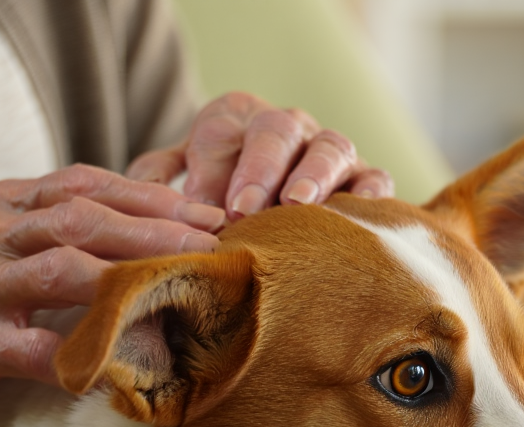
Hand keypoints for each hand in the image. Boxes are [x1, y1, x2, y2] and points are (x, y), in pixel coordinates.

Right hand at [0, 165, 225, 426]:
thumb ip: (33, 233)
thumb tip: (123, 232)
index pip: (78, 184)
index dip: (146, 193)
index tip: (199, 207)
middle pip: (82, 218)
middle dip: (156, 228)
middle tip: (213, 242)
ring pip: (64, 270)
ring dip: (133, 276)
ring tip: (184, 286)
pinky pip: (38, 353)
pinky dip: (88, 359)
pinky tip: (131, 368)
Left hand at [127, 92, 393, 221]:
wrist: (264, 204)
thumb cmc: (216, 189)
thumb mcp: (180, 176)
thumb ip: (157, 181)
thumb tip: (148, 202)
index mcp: (234, 117)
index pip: (223, 131)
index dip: (218, 167)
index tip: (218, 208)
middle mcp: (286, 126)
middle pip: (277, 131)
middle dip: (260, 169)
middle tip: (245, 209)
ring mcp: (327, 151)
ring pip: (329, 148)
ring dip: (314, 174)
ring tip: (298, 204)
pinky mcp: (363, 178)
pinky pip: (375, 178)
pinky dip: (370, 192)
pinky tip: (359, 212)